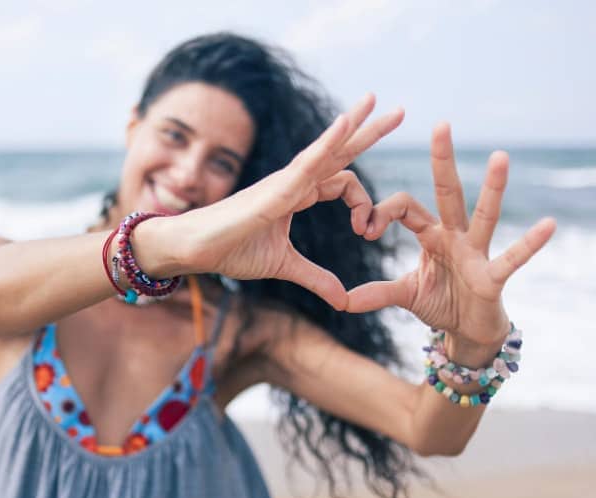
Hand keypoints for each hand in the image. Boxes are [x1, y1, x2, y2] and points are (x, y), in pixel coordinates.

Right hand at [175, 93, 403, 310]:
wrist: (195, 249)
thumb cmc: (231, 249)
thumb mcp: (284, 266)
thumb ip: (316, 278)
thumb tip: (343, 300)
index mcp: (297, 195)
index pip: (342, 182)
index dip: (363, 204)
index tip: (366, 231)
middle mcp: (293, 181)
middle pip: (339, 151)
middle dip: (369, 131)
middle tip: (400, 111)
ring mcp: (283, 181)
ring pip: (325, 149)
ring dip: (354, 125)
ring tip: (375, 100)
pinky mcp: (273, 190)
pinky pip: (306, 163)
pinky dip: (327, 143)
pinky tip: (346, 124)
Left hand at [346, 123, 556, 345]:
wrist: (469, 330)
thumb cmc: (441, 303)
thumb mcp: (405, 295)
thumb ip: (377, 293)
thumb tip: (342, 301)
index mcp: (430, 234)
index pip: (405, 207)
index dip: (383, 213)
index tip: (365, 231)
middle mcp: (455, 235)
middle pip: (448, 192)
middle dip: (443, 160)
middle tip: (441, 124)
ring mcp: (477, 252)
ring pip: (484, 215)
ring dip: (492, 188)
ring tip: (500, 156)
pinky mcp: (492, 276)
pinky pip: (512, 258)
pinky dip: (529, 244)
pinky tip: (549, 224)